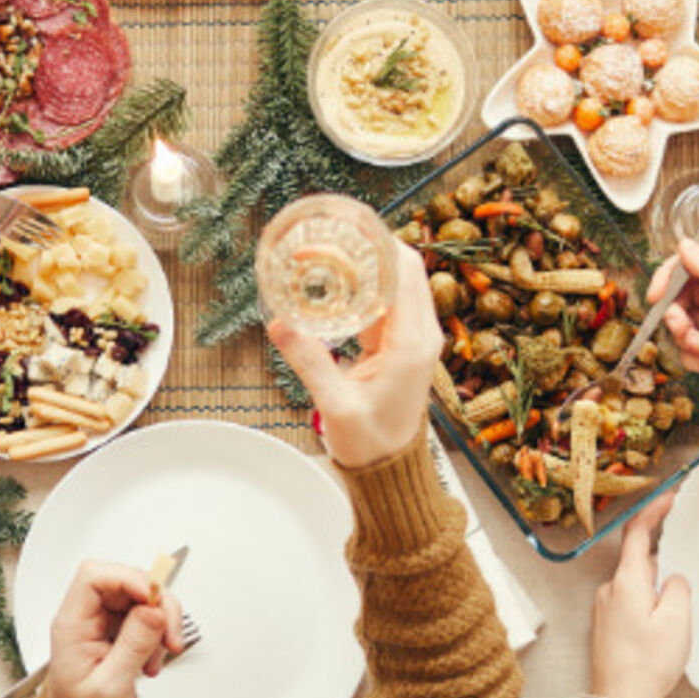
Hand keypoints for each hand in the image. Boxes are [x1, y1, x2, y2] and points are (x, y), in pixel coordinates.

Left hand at [43, 561, 183, 697]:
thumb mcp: (110, 687)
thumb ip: (133, 645)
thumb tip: (153, 610)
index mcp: (72, 626)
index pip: (94, 576)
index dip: (128, 578)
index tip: (153, 600)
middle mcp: (85, 617)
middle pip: (124, 581)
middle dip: (155, 602)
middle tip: (169, 632)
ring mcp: (101, 622)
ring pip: (139, 595)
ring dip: (161, 619)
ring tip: (163, 651)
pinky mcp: (116, 629)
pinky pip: (144, 614)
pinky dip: (157, 632)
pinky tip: (154, 657)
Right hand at [268, 244, 441, 468]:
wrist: (390, 472)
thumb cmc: (371, 443)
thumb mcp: (335, 402)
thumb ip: (309, 361)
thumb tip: (278, 323)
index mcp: (412, 342)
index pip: (407, 270)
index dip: (380, 241)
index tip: (347, 225)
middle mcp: (419, 334)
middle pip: (402, 268)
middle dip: (366, 246)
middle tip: (325, 236)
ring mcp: (412, 338)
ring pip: (394, 283)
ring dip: (363, 264)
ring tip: (322, 252)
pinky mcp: (400, 346)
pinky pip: (386, 302)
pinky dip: (363, 286)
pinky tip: (332, 282)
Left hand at [590, 492, 689, 697]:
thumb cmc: (648, 664)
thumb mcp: (676, 622)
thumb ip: (677, 589)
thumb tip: (671, 577)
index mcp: (626, 582)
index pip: (637, 533)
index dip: (653, 511)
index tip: (670, 496)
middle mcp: (610, 588)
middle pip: (637, 558)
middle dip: (661, 557)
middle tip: (683, 566)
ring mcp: (605, 605)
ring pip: (635, 580)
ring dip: (655, 584)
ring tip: (675, 612)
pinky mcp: (605, 622)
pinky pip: (629, 597)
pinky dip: (646, 599)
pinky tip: (660, 622)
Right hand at [649, 240, 698, 445]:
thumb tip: (685, 244)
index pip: (690, 263)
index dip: (669, 278)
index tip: (655, 295)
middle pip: (680, 294)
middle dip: (677, 315)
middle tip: (684, 328)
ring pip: (679, 320)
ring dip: (686, 338)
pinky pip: (684, 343)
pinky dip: (693, 355)